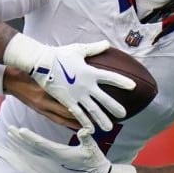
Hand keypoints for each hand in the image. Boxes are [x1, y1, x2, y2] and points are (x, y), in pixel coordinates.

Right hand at [7, 38, 133, 130]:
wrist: (40, 63)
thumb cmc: (59, 55)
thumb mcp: (78, 50)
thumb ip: (94, 48)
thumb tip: (107, 43)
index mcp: (90, 72)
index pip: (110, 77)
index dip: (122, 82)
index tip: (133, 87)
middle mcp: (86, 85)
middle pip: (104, 99)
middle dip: (114, 107)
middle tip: (123, 114)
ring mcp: (77, 95)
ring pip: (92, 110)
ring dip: (101, 119)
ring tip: (109, 127)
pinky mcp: (67, 101)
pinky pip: (78, 113)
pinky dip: (84, 122)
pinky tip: (90, 129)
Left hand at [7, 126, 132, 172]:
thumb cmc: (95, 161)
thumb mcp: (93, 148)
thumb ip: (87, 138)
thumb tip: (84, 130)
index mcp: (61, 154)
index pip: (42, 144)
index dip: (30, 137)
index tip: (20, 130)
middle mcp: (53, 159)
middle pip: (32, 148)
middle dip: (20, 139)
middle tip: (8, 129)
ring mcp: (52, 162)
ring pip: (32, 152)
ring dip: (20, 144)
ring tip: (10, 135)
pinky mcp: (53, 163)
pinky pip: (35, 156)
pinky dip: (26, 150)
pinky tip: (19, 147)